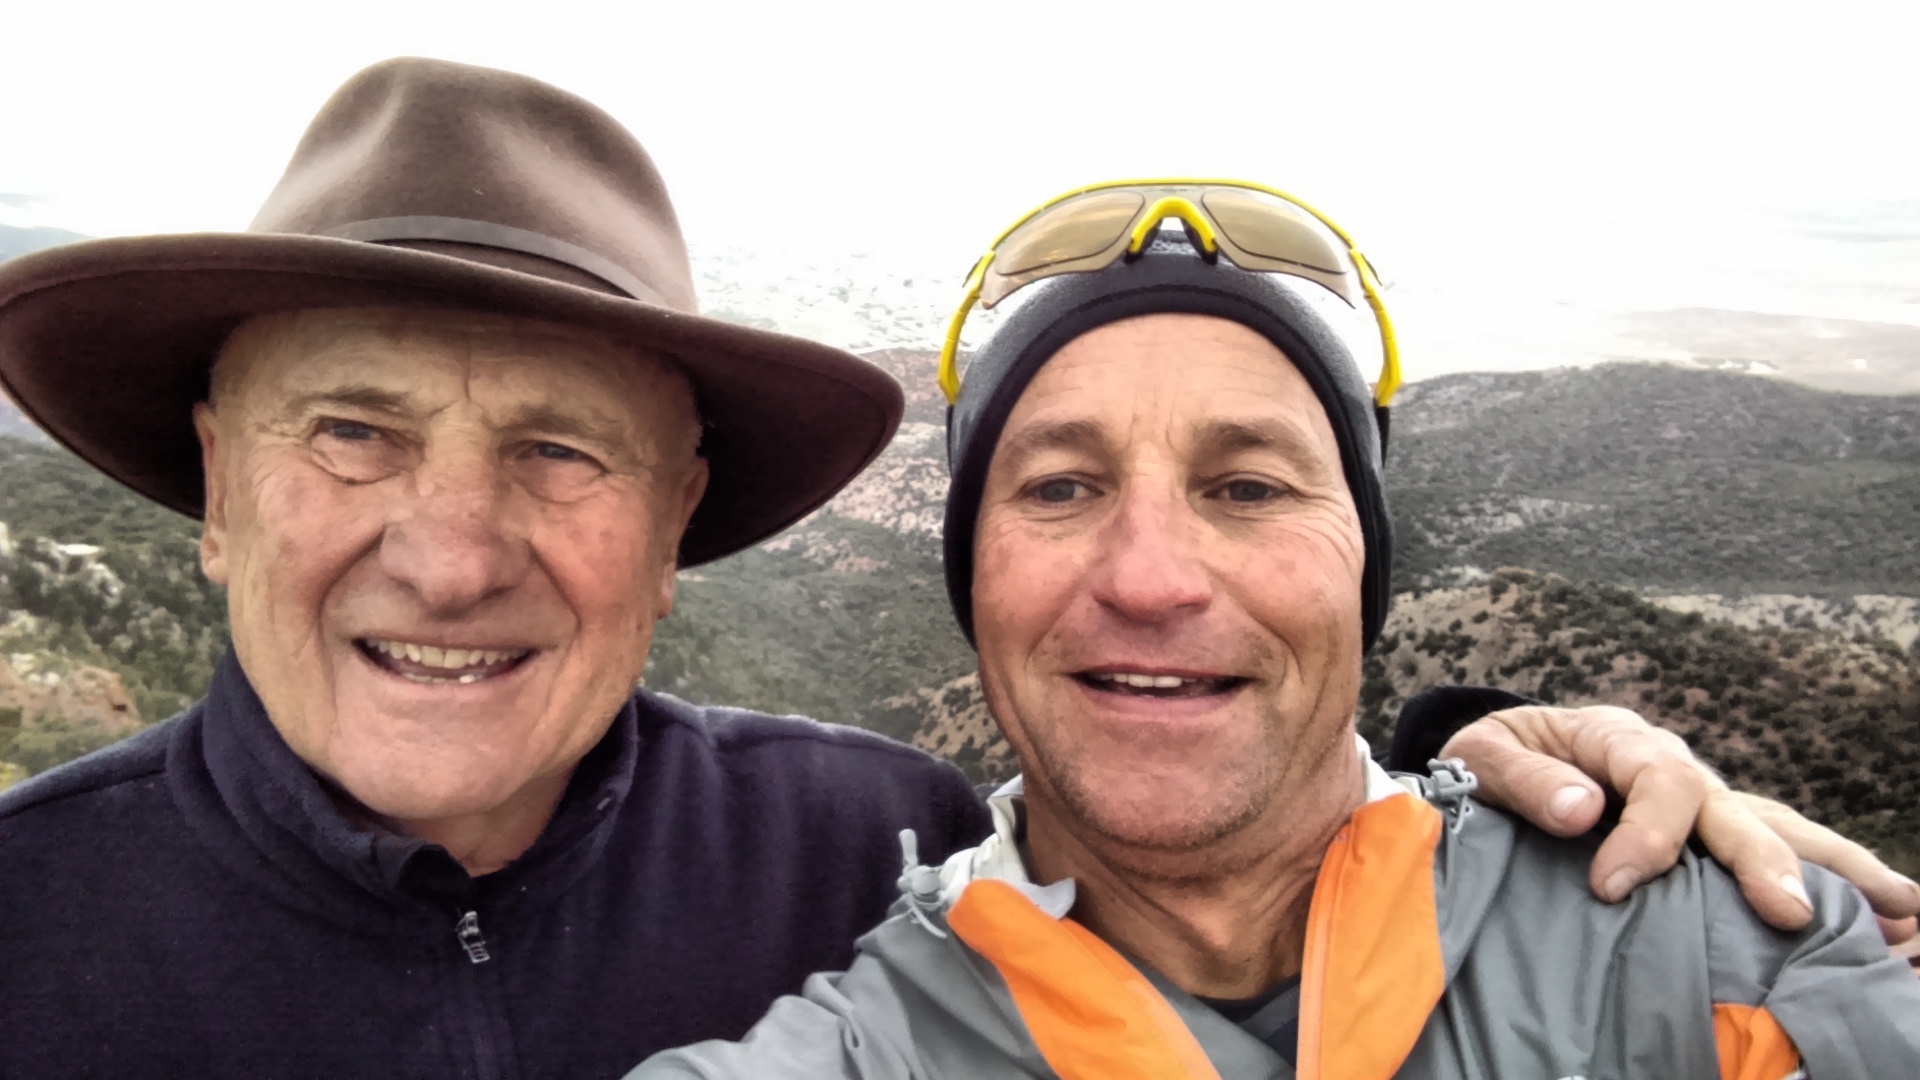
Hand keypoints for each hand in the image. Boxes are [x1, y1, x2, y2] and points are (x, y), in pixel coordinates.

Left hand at [1442, 704, 1919, 945]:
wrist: (1501, 758)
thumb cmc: (1492, 758)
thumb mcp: (1482, 754)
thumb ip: (1526, 778)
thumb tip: (1580, 811)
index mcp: (1619, 738)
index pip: (1657, 778)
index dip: (1646, 833)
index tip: (1612, 885)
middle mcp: (1673, 767)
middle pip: (1733, 808)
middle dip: (1764, 860)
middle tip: (1785, 913)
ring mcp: (1701, 802)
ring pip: (1775, 828)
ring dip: (1834, 869)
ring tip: (1901, 910)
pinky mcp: (1708, 836)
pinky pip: (1772, 851)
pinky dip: (1827, 881)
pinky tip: (1884, 917)